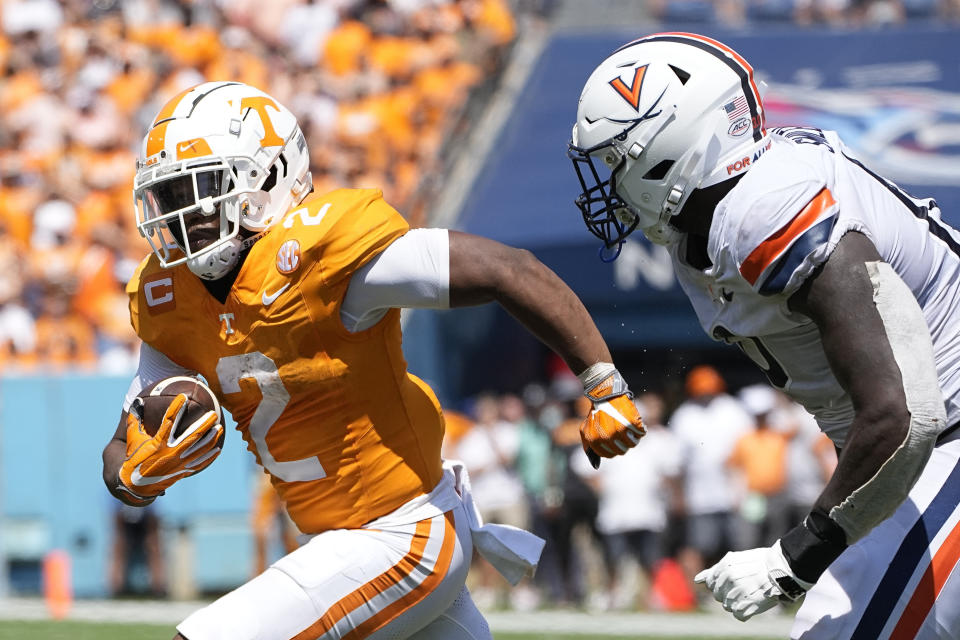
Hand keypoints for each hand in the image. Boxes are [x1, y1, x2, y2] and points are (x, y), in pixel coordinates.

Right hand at [117, 394, 223, 503]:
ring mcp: (179, 463)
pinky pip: (200, 463)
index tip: (183, 396)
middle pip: (193, 436)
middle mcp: (171, 453)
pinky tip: (218, 449)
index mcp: (158, 443)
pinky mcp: (183, 471)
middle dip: (205, 424)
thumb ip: (135, 420)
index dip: (176, 408)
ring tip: (220, 428)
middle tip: (214, 414)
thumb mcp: (133, 440)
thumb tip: (136, 402)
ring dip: (212, 438)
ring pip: (200, 450)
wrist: (136, 485)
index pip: (169, 421)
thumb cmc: (134, 459)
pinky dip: (209, 456)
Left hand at [580, 368, 644, 467]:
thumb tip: (596, 465)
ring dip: (633, 437)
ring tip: (629, 427)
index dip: (614, 449)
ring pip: (633, 444)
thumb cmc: (596, 412)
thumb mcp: (586, 429)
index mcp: (596, 441)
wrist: (605, 393)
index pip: (610, 455)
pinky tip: (634, 422)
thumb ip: (589, 446)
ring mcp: (620, 431)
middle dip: (623, 443)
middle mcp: (608, 437)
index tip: (615, 441)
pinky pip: (641, 433)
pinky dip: (640, 428)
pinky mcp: (631, 423)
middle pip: (622, 450)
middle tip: (623, 432)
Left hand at [694, 540, 813, 620]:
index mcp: (724, 568)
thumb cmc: (758, 563)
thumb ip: (714, 571)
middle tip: (744, 588)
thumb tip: (697, 580)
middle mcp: (729, 580)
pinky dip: (744, 612)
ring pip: (728, 606)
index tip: (732, 583)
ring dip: (737, 603)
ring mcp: (737, 593)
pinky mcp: (747, 606)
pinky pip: (738, 615)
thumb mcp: (734, 561)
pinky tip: (752, 603)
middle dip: (729, 594)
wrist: (780, 569)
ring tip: (750, 595)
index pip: (712, 584)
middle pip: (719, 596)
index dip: (721, 585)